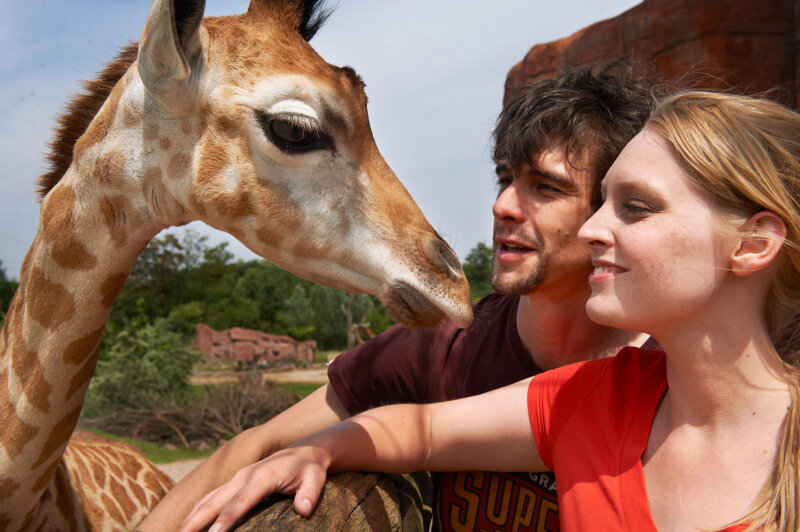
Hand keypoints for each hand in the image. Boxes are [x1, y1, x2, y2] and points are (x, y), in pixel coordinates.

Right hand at [177, 446, 328, 531]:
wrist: (303, 451)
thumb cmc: (309, 468)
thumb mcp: (316, 478)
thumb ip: (310, 493)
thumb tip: (303, 509)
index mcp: (263, 476)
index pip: (242, 500)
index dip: (228, 518)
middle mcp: (244, 476)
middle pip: (216, 500)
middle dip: (198, 520)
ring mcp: (236, 478)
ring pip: (208, 498)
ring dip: (191, 516)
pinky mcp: (233, 483)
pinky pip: (210, 497)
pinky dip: (197, 511)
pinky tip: (187, 524)